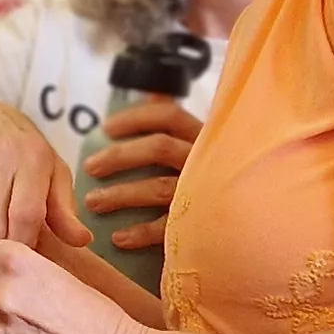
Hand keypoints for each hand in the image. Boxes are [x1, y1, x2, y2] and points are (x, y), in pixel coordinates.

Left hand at [81, 98, 202, 251]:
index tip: (106, 128)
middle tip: (90, 167)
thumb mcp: (198, 151)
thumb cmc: (210, 182)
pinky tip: (118, 238)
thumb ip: (176, 127)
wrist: (243, 229)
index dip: (136, 118)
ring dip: (121, 194)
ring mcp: (206, 193)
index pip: (170, 115)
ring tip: (93, 202)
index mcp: (203, 138)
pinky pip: (167, 226)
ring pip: (159, 187)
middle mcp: (207, 161)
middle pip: (159, 147)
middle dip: (119, 155)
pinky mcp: (203, 225)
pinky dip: (140, 232)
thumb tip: (151, 94)